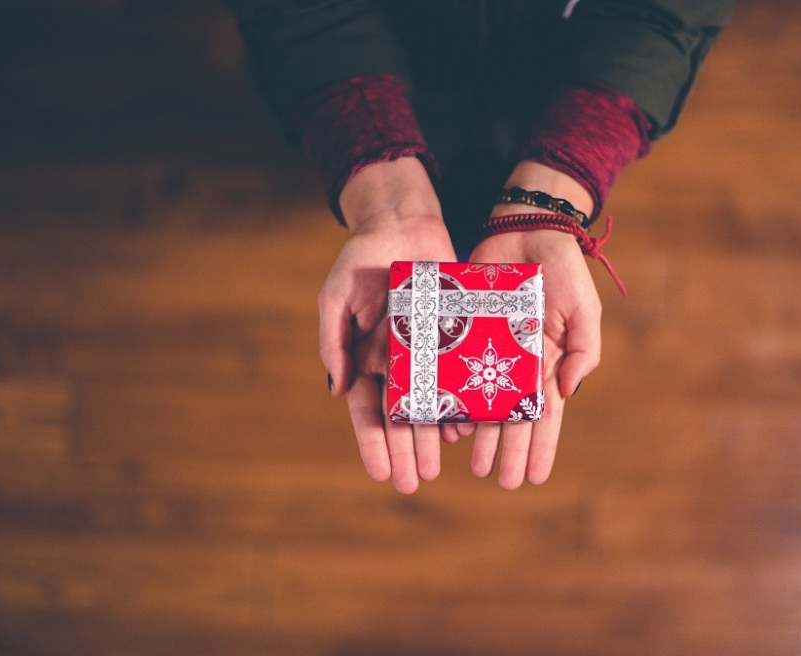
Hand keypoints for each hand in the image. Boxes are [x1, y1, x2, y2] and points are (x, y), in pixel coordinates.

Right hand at [318, 157, 455, 493]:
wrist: (403, 224)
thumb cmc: (362, 258)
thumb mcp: (338, 296)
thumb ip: (334, 341)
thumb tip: (338, 390)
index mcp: (366, 358)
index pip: (368, 410)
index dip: (373, 443)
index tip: (381, 473)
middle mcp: (397, 362)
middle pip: (401, 417)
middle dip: (405, 451)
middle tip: (414, 482)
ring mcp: (427, 352)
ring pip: (430, 404)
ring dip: (432, 437)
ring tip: (437, 466)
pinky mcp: (454, 337)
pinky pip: (459, 377)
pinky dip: (461, 403)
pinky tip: (466, 428)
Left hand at [462, 161, 601, 487]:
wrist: (524, 228)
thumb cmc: (561, 269)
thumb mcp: (583, 308)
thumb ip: (583, 349)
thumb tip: (567, 392)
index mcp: (548, 363)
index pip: (546, 415)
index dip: (542, 447)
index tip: (536, 478)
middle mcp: (517, 364)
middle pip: (512, 417)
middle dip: (509, 451)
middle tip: (501, 481)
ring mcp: (489, 350)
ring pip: (483, 402)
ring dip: (480, 435)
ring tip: (473, 464)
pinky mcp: (462, 333)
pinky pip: (455, 371)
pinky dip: (453, 397)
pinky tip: (448, 423)